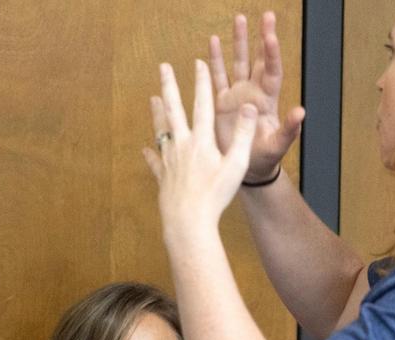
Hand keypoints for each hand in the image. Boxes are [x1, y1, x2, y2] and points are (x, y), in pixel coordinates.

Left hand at [142, 61, 257, 236]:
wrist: (189, 221)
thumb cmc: (215, 195)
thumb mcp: (236, 164)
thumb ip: (242, 135)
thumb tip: (248, 107)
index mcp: (201, 141)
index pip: (202, 104)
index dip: (201, 82)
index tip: (199, 63)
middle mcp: (182, 146)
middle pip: (174, 110)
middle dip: (169, 86)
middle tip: (163, 68)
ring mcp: (169, 161)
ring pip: (161, 131)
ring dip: (157, 113)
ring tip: (153, 99)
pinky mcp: (163, 177)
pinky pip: (155, 162)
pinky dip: (151, 154)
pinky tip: (146, 149)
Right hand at [210, 12, 304, 182]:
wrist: (246, 170)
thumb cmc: (264, 160)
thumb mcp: (278, 146)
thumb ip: (289, 130)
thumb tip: (301, 111)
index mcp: (267, 101)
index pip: (271, 71)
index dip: (272, 54)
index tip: (270, 36)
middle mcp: (253, 93)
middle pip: (257, 59)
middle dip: (260, 37)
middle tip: (266, 15)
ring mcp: (237, 96)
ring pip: (237, 63)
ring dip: (237, 42)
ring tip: (238, 19)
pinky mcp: (220, 103)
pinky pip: (217, 77)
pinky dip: (214, 61)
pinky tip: (213, 42)